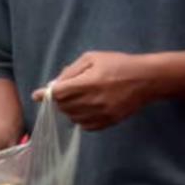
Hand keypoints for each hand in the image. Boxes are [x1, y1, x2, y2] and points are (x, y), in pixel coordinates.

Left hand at [31, 51, 156, 129]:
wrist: (147, 79)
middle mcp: (92, 101)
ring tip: (80, 98)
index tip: (37, 95)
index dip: (45, 94)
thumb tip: (53, 84)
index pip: (57, 94)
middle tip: (66, 91)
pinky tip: (88, 108)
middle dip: (59, 99)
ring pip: (71, 117)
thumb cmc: (119, 64)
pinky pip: (84, 126)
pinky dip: (80, 118)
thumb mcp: (93, 58)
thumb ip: (71, 71)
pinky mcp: (107, 122)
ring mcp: (100, 114)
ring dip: (69, 109)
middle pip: (62, 106)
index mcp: (88, 83)